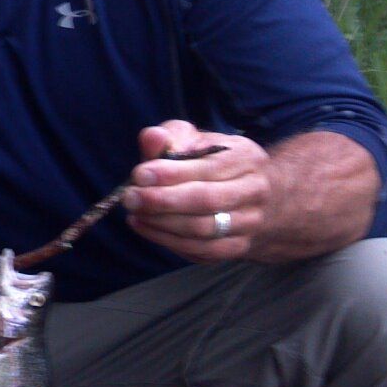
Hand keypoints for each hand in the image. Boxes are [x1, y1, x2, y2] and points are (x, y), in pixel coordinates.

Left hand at [123, 119, 270, 262]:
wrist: (257, 197)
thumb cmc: (213, 163)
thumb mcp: (196, 140)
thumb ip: (171, 136)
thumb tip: (151, 137)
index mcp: (245, 158)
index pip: (208, 168)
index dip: (171, 173)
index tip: (139, 175)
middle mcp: (254, 192)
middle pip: (206, 201)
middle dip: (162, 201)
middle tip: (130, 198)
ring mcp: (249, 223)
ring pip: (202, 230)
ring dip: (161, 223)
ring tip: (134, 212)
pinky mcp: (237, 247)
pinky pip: (200, 250)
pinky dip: (167, 241)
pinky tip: (144, 226)